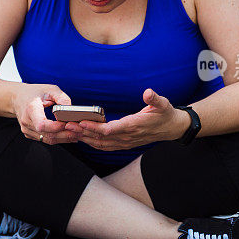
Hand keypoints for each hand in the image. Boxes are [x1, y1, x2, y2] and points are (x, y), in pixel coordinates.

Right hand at [12, 84, 81, 144]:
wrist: (17, 98)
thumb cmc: (34, 92)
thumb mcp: (49, 89)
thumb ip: (62, 97)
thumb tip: (71, 109)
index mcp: (30, 109)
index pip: (42, 125)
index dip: (56, 127)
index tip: (67, 123)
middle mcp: (27, 122)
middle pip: (48, 135)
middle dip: (66, 134)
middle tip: (79, 131)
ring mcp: (27, 130)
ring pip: (48, 140)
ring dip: (64, 138)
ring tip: (77, 134)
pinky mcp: (29, 134)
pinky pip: (45, 139)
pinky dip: (57, 138)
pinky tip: (67, 134)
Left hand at [63, 88, 190, 150]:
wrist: (171, 128)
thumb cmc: (165, 114)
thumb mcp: (164, 104)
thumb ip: (155, 99)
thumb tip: (148, 92)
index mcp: (135, 126)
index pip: (111, 129)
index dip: (95, 127)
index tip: (82, 121)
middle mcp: (128, 137)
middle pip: (101, 137)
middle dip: (83, 132)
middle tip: (66, 125)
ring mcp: (125, 142)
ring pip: (101, 143)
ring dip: (84, 138)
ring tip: (69, 131)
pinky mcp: (123, 144)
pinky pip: (104, 146)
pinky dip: (91, 142)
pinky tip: (81, 137)